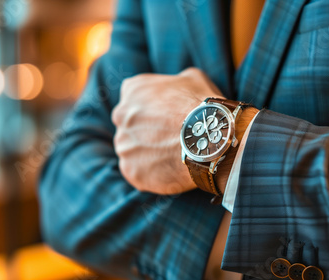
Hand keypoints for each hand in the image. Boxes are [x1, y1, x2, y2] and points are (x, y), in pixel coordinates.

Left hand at [112, 68, 223, 194]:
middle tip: (170, 138)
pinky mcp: (130, 170)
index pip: (136, 97)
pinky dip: (153, 173)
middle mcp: (120, 115)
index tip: (167, 116)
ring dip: (149, 153)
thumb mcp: (194, 78)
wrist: (208, 139)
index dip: (154, 108)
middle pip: (131, 125)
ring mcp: (124, 145)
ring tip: (173, 156)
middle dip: (147, 131)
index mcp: (132, 89)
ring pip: (133, 150)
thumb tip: (178, 88)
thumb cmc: (202, 106)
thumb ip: (177, 82)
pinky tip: (172, 169)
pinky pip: (139, 172)